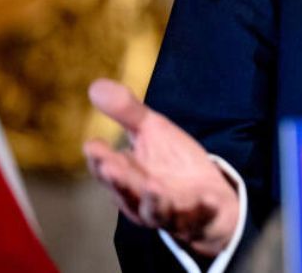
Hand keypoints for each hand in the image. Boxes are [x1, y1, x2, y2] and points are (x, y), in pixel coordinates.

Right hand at [83, 79, 239, 257]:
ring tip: (153, 185)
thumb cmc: (171, 162)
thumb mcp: (152, 131)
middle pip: (126, 191)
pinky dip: (200, 209)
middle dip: (118, 180)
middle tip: (110, 167)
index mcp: (125, 176)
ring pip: (154, 210)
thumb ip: (126, 112)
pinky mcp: (194, 218)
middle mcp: (139, 198)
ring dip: (153, 200)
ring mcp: (166, 212)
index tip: (94, 146)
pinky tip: (206, 198)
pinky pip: (197, 216)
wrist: (207, 193)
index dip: (99, 159)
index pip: (105, 168)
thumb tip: (95, 84)